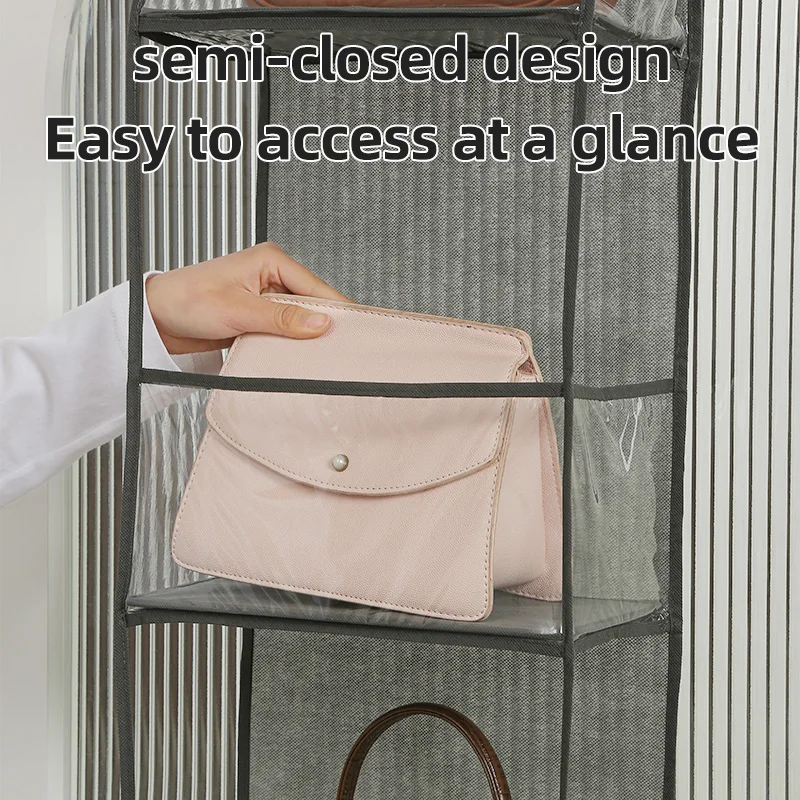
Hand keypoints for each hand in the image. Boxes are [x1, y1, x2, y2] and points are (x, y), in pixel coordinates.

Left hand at [145, 243, 349, 353]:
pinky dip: (286, 344)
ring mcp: (265, 297)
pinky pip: (283, 331)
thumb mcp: (238, 310)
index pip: (315, 286)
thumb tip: (320, 322)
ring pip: (298, 320)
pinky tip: (290, 356)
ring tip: (311, 355)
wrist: (156, 318)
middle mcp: (271, 276)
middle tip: (332, 350)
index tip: (352, 332)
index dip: (335, 310)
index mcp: (270, 260)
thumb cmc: (186, 300)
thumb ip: (282, 318)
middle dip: (318, 326)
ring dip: (301, 338)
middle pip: (311, 304)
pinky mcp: (258, 316)